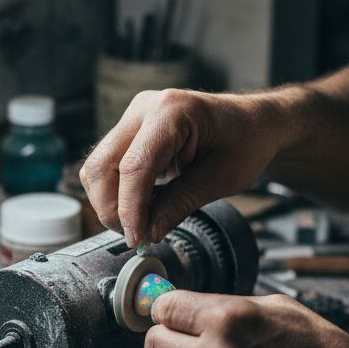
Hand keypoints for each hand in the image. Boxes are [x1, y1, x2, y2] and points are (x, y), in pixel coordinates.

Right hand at [80, 89, 292, 246]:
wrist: (251, 124)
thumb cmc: (245, 143)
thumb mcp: (222, 179)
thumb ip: (180, 203)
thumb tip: (147, 233)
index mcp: (172, 111)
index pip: (134, 167)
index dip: (130, 209)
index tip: (137, 239)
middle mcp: (145, 108)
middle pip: (102, 166)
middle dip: (112, 208)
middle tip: (137, 237)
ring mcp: (133, 118)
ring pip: (97, 168)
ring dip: (110, 202)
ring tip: (141, 223)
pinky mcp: (130, 131)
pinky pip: (107, 166)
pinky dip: (117, 193)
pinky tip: (142, 206)